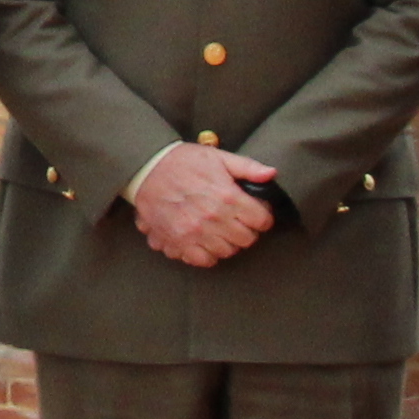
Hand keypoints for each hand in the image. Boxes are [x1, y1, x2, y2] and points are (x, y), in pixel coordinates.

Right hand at [128, 146, 280, 268]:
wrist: (146, 169)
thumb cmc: (183, 162)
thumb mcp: (218, 157)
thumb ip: (247, 167)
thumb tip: (271, 174)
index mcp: (227, 196)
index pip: (262, 220)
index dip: (262, 216)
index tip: (256, 213)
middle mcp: (213, 218)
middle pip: (247, 239)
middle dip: (247, 230)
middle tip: (239, 221)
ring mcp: (195, 233)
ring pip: (228, 251)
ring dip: (228, 242)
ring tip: (222, 230)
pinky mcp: (178, 242)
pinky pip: (204, 260)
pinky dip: (208, 254)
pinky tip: (206, 241)